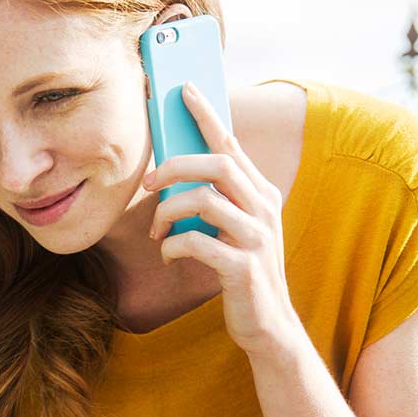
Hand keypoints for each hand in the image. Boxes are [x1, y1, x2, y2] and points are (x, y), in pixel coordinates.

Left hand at [145, 82, 301, 355]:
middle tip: (148, 181)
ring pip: (203, 200)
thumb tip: (171, 173)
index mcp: (262, 193)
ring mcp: (257, 237)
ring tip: (157, 232)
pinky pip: (197, 243)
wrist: (269, 326)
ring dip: (168, 212)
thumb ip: (216, 200)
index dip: (206, 115)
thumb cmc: (241, 272)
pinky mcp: (243, 267)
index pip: (231, 144)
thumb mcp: (234, 230)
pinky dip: (174, 246)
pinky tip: (170, 254)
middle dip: (174, 166)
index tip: (184, 89)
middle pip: (217, 164)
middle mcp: (264, 208)